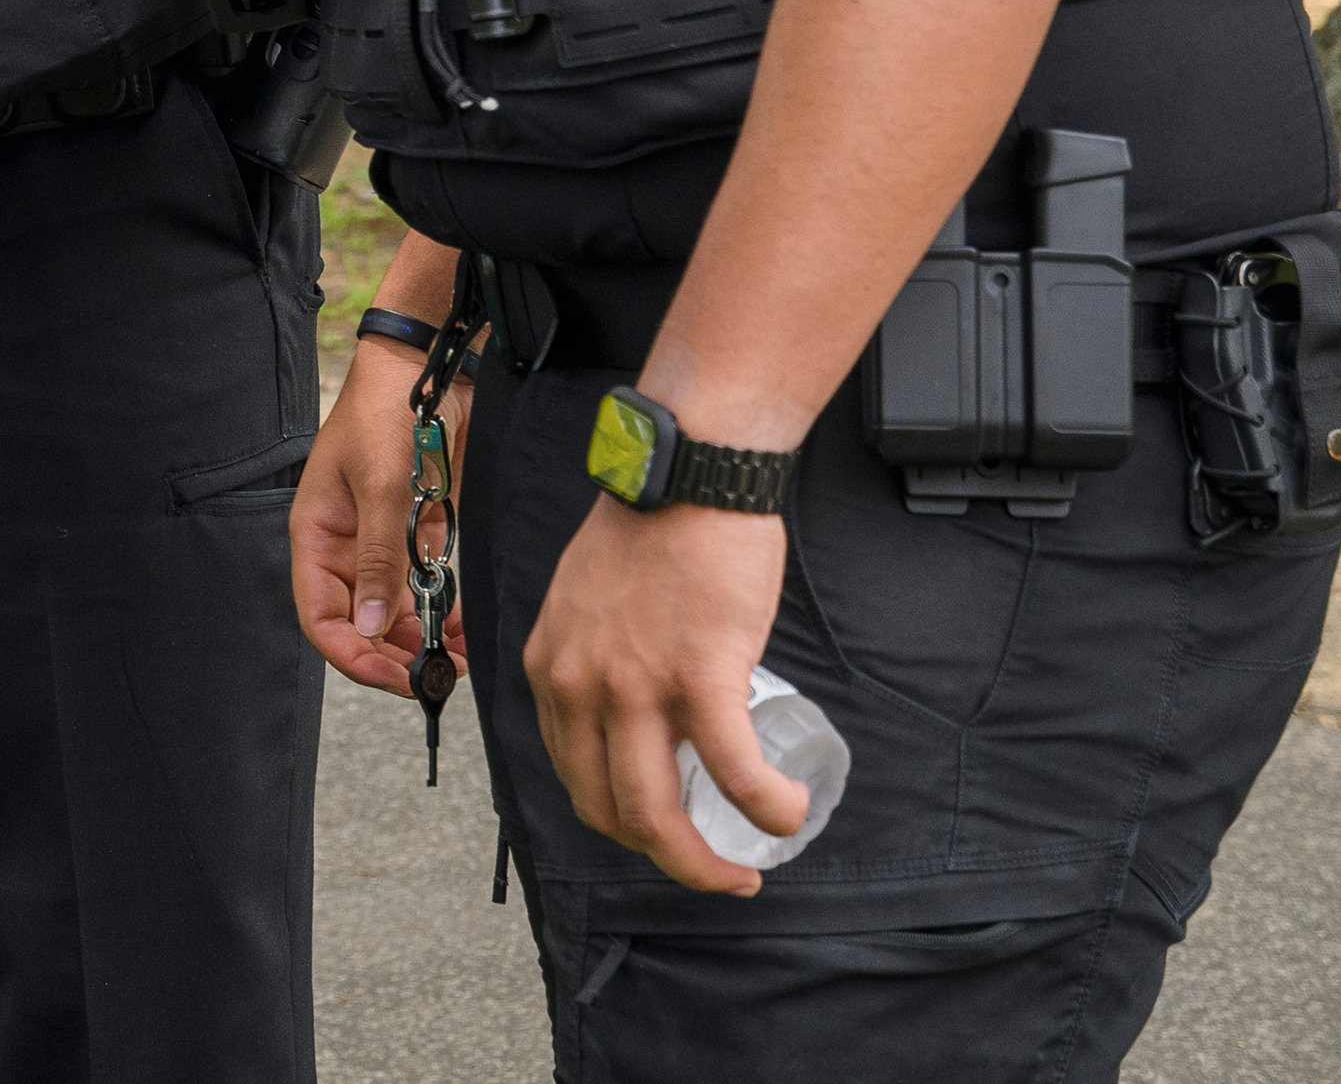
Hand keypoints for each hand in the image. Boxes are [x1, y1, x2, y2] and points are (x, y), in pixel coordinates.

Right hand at [291, 335, 469, 697]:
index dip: (351, 654)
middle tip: (433, 678)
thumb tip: (368, 629)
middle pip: (359, 624)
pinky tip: (463, 628)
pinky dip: (442, 612)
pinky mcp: (416, 533)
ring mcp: (381, 543)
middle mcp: (346, 548)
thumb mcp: (379, 486)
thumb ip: (377, 559)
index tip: (393, 677)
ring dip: (421, 640)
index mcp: (317, 536)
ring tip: (457, 660)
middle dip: (392, 655)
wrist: (426, 366)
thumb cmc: (384, 413)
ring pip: (394, 613)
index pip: (320, 616)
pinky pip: (423, 589)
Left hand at [520, 497, 799, 896]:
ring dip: (705, 864)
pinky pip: (734, 770)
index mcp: (553, 670)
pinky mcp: (701, 673)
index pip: (575, 777)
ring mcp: (636, 684)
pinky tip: (788, 810)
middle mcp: (580, 686)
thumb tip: (641, 716)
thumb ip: (598, 659)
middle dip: (666, 859)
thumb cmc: (653, 530)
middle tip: (714, 870)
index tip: (667, 831)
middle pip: (611, 811)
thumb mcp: (588, 605)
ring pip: (659, 814)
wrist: (689, 470)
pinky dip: (766, 805)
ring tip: (748, 869)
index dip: (622, 821)